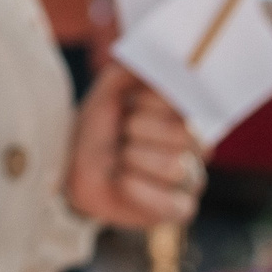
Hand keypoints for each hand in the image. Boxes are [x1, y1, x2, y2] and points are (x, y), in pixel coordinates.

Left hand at [63, 63, 206, 229]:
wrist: (73, 164)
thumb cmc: (99, 125)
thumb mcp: (109, 89)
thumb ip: (132, 71)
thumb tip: (157, 61)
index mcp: (188, 113)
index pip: (185, 101)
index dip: (148, 103)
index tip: (128, 106)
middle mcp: (198, 146)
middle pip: (183, 133)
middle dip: (137, 130)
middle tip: (122, 136)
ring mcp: (193, 179)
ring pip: (174, 166)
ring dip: (132, 159)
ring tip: (121, 160)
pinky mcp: (181, 210)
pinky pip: (168, 203)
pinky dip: (134, 189)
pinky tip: (120, 181)